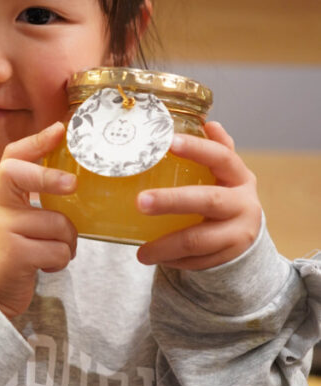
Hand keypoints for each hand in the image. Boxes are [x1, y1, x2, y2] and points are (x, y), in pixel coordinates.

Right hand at [0, 122, 77, 318]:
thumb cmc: (9, 255)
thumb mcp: (15, 223)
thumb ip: (34, 203)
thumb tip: (76, 185)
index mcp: (2, 197)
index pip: (12, 159)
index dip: (35, 142)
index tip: (59, 129)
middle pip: (22, 175)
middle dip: (49, 178)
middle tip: (72, 186)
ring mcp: (5, 230)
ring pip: (59, 224)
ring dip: (66, 243)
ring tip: (51, 252)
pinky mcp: (15, 255)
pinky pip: (59, 250)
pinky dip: (60, 261)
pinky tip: (45, 266)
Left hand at [135, 121, 261, 270]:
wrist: (246, 237)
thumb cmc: (225, 196)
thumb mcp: (225, 174)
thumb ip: (217, 150)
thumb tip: (210, 123)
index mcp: (240, 177)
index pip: (222, 158)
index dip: (197, 149)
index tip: (169, 142)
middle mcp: (244, 204)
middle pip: (207, 200)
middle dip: (171, 201)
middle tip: (139, 202)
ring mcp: (239, 234)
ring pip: (198, 240)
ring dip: (165, 246)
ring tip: (141, 252)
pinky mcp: (229, 258)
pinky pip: (197, 262)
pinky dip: (173, 261)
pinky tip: (156, 258)